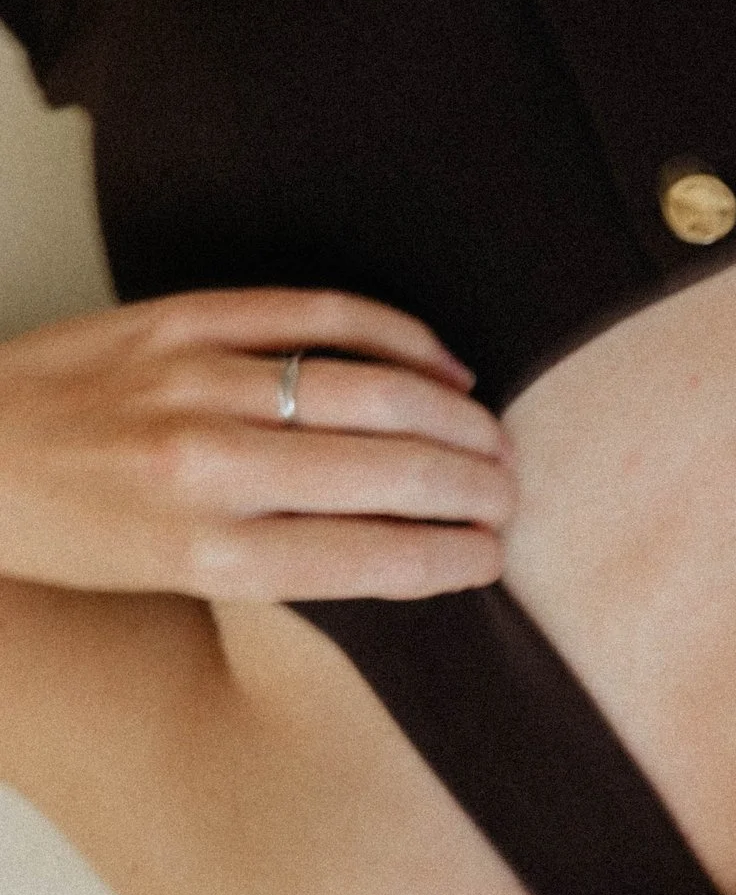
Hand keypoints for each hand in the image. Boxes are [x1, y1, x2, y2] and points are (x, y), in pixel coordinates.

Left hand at [0, 292, 515, 599]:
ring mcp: (197, 381)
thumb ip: (274, 558)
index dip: (450, 557)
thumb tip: (397, 543)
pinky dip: (395, 336)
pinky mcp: (184, 318)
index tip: (494, 557)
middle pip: (387, 473)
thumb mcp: (164, 580)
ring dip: (454, 415)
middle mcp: (207, 467)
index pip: (368, 557)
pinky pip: (318, 314)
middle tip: (513, 494)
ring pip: (370, 390)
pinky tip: (438, 364)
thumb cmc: (63, 531)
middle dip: (473, 486)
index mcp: (204, 552)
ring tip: (493, 436)